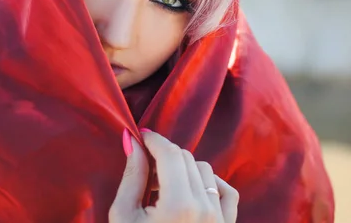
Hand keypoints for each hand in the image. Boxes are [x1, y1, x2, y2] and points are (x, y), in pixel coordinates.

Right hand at [109, 129, 238, 222]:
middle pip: (187, 159)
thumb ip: (132, 176)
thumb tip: (133, 140)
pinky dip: (210, 183)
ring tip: (162, 189)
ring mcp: (220, 220)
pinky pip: (226, 190)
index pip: (170, 154)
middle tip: (145, 169)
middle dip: (164, 156)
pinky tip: (191, 191)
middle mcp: (205, 210)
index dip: (154, 140)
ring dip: (183, 170)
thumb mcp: (124, 217)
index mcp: (179, 206)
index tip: (141, 135)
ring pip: (205, 170)